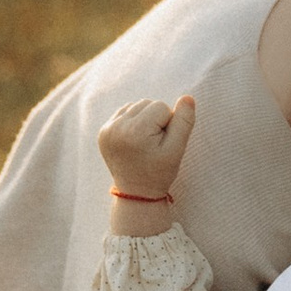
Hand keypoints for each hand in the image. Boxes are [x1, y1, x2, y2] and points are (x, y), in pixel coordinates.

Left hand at [97, 92, 194, 232]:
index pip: (161, 106)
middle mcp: (117, 127)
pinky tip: (134, 140)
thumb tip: (187, 97)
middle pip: (147, 103)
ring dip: (144, 119)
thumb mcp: (177, 150)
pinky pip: (124, 113)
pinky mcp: (103, 132)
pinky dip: (133, 122)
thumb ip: (184, 122)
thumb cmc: (159, 173)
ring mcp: (107, 129)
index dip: (168, 124)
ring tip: (144, 143)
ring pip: (136, 106)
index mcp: (135, 131)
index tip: (162, 144)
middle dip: (155, 120)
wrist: (136, 193)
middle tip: (153, 145)